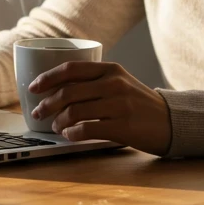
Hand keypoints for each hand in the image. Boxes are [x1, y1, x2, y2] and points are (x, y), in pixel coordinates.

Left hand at [28, 60, 171, 154]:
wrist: (170, 121)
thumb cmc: (138, 103)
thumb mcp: (120, 82)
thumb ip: (94, 81)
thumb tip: (56, 88)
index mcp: (111, 69)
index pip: (71, 69)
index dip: (47, 78)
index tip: (33, 87)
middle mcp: (114, 84)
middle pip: (68, 92)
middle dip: (47, 104)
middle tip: (38, 112)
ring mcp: (119, 105)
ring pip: (74, 112)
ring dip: (58, 121)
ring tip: (55, 126)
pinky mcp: (123, 127)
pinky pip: (87, 130)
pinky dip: (72, 134)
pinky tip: (70, 135)